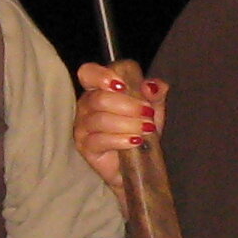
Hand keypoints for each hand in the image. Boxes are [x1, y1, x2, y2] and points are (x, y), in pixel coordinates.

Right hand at [72, 62, 168, 188]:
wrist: (138, 164)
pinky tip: (135, 141)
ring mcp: (83, 127)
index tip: (123, 85)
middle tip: (147, 113)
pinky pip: (99, 140)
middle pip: (99, 98)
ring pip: (100, 120)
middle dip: (128, 105)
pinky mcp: (85, 147)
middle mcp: (86, 105)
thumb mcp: (153, 109)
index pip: (89, 73)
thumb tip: (151, 86)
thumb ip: (154, 93)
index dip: (103, 75)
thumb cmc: (140, 131)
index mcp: (99, 89)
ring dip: (128, 124)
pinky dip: (121, 139)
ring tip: (146, 129)